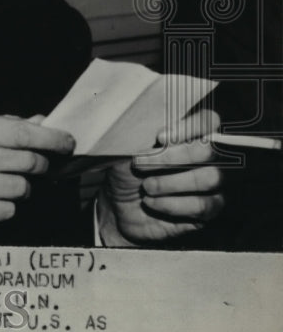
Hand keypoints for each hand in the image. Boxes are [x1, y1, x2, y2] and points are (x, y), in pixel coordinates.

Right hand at [0, 113, 74, 233]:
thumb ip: (3, 125)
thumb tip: (40, 121)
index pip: (22, 133)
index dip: (51, 139)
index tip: (69, 143)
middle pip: (28, 162)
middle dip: (40, 165)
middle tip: (38, 166)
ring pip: (22, 188)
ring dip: (21, 187)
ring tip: (1, 183)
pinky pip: (8, 210)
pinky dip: (5, 206)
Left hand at [98, 110, 224, 245]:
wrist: (118, 203)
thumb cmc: (127, 168)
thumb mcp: (131, 146)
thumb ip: (149, 132)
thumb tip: (164, 133)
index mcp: (191, 134)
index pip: (208, 121)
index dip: (189, 127)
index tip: (159, 138)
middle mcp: (210, 157)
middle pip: (209, 151)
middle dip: (172, 158)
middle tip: (141, 164)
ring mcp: (214, 184)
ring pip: (209, 178)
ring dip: (170, 183)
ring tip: (146, 186)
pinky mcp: (211, 210)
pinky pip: (203, 206)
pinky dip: (172, 204)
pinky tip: (151, 201)